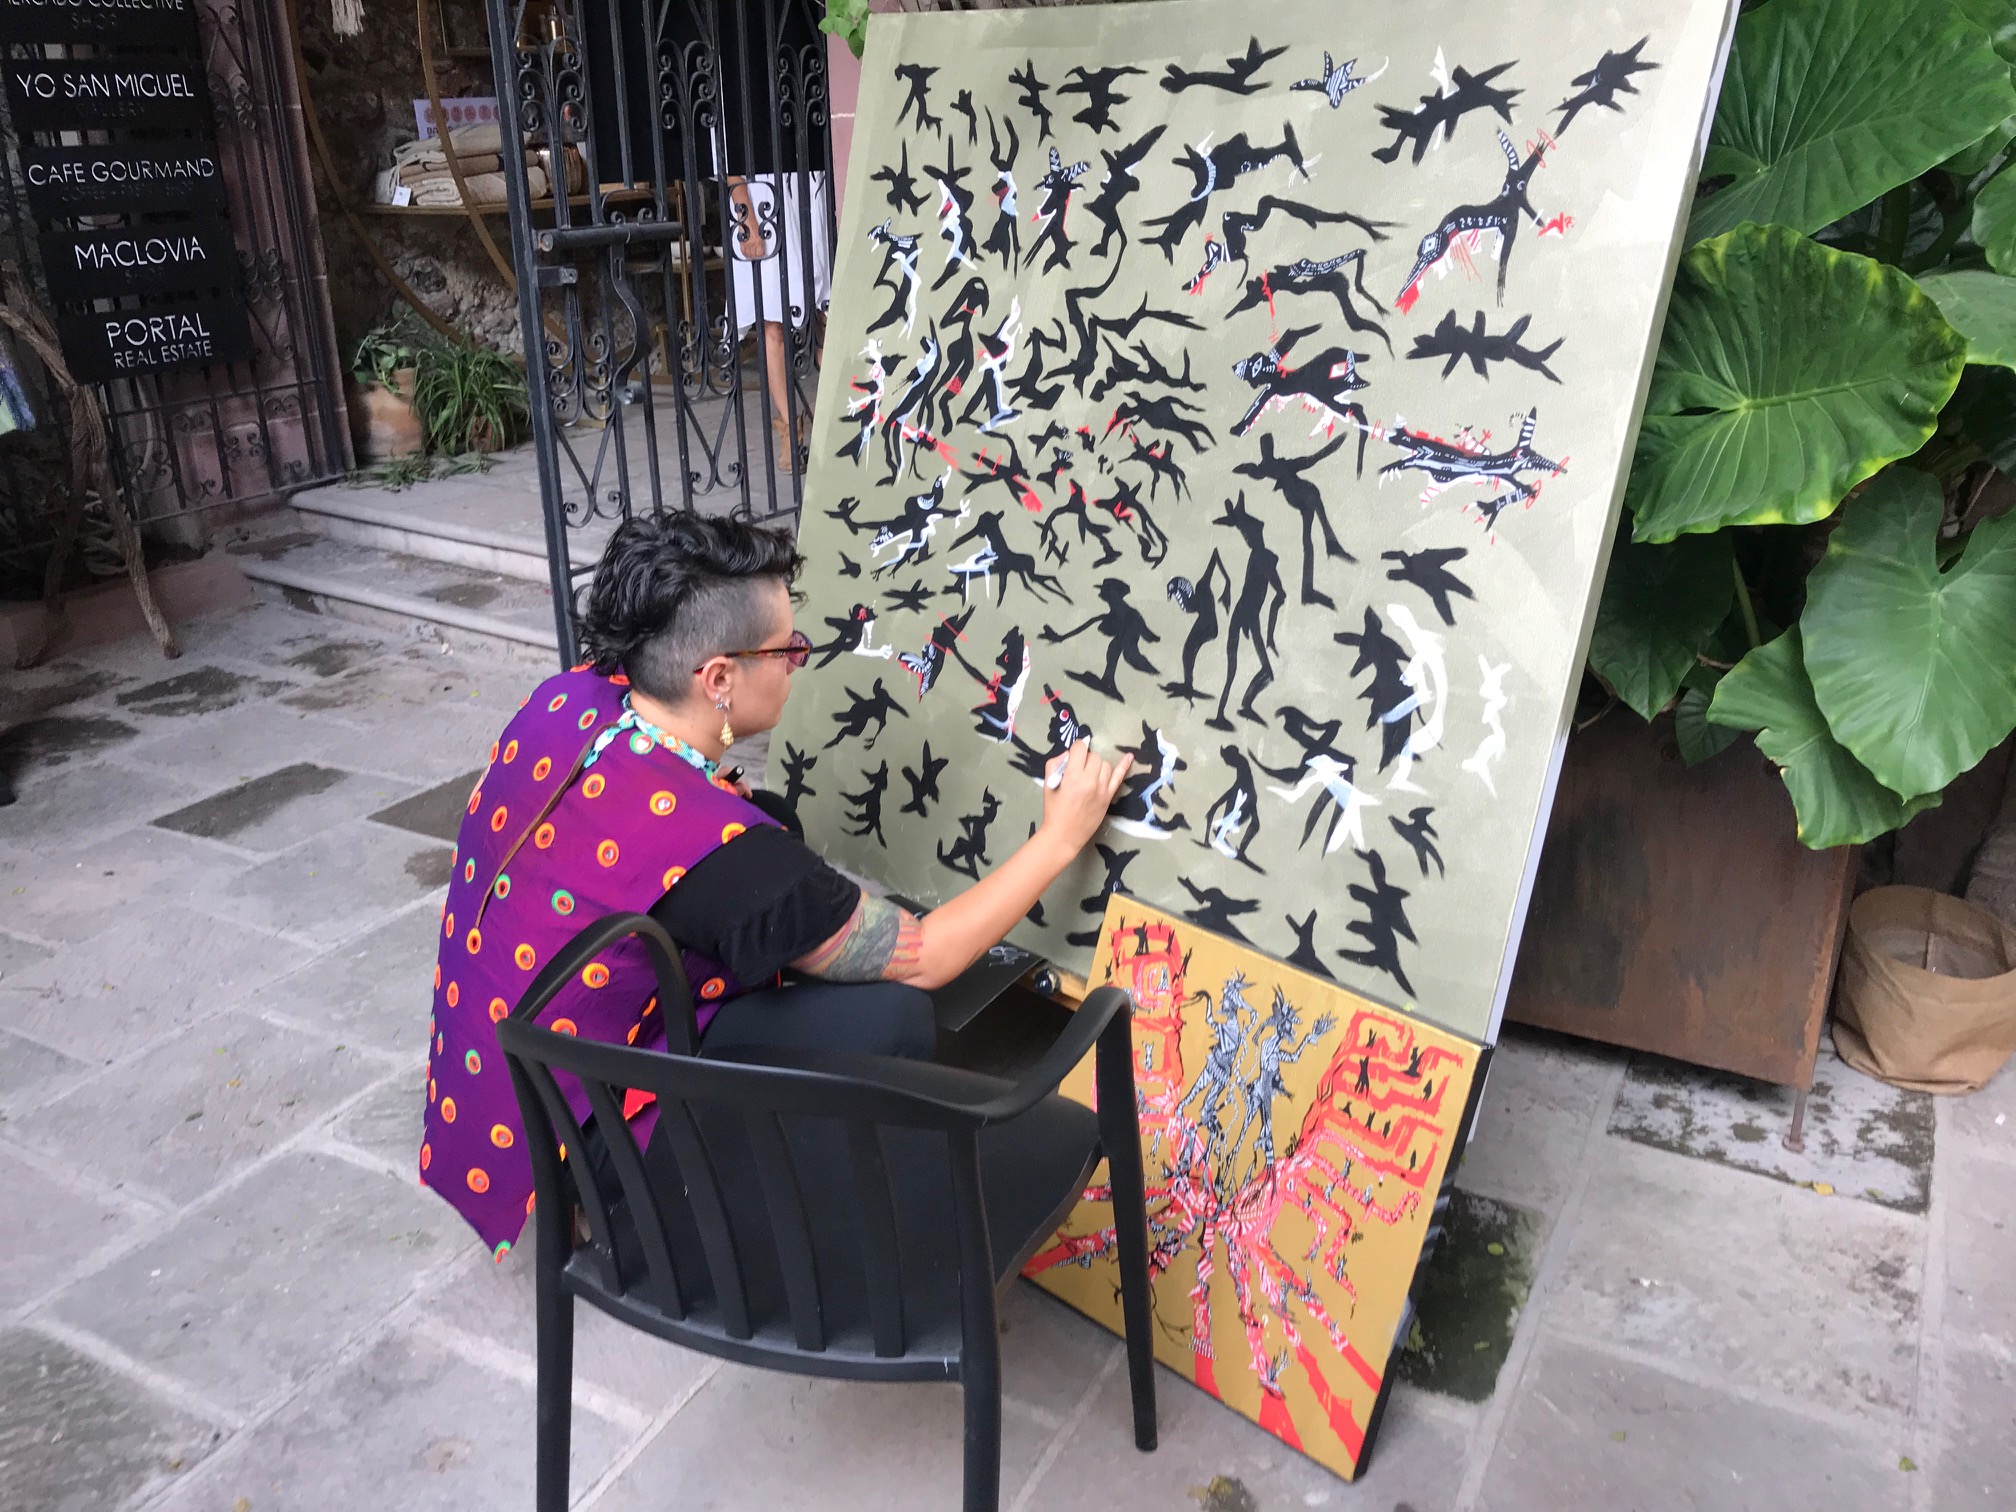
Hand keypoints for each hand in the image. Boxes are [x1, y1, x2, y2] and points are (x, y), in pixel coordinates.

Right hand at [1039, 738, 1133, 852]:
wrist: (1063, 835)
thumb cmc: (1053, 810)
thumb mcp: (1047, 784)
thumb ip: (1055, 764)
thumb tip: (1068, 755)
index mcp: (1073, 776)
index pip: (1080, 749)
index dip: (1076, 749)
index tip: (1073, 755)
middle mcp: (1090, 780)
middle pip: (1094, 757)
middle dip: (1085, 759)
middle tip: (1078, 770)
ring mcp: (1102, 789)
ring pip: (1105, 765)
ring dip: (1097, 766)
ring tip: (1089, 775)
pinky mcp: (1108, 797)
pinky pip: (1118, 778)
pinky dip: (1124, 766)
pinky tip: (1130, 757)